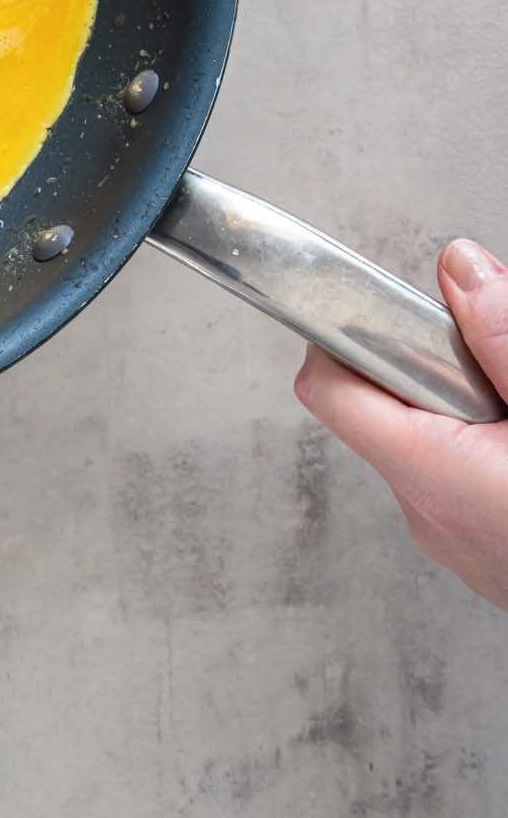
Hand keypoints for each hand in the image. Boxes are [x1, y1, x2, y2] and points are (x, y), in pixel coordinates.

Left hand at [295, 240, 507, 609]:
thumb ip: (502, 339)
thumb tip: (458, 267)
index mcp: (430, 471)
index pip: (327, 386)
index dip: (343, 333)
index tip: (383, 304)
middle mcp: (426, 511)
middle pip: (385, 405)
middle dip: (433, 363)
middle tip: (490, 360)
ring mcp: (452, 538)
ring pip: (428, 439)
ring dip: (467, 407)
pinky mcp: (481, 549)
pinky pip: (460, 476)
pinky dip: (487, 446)